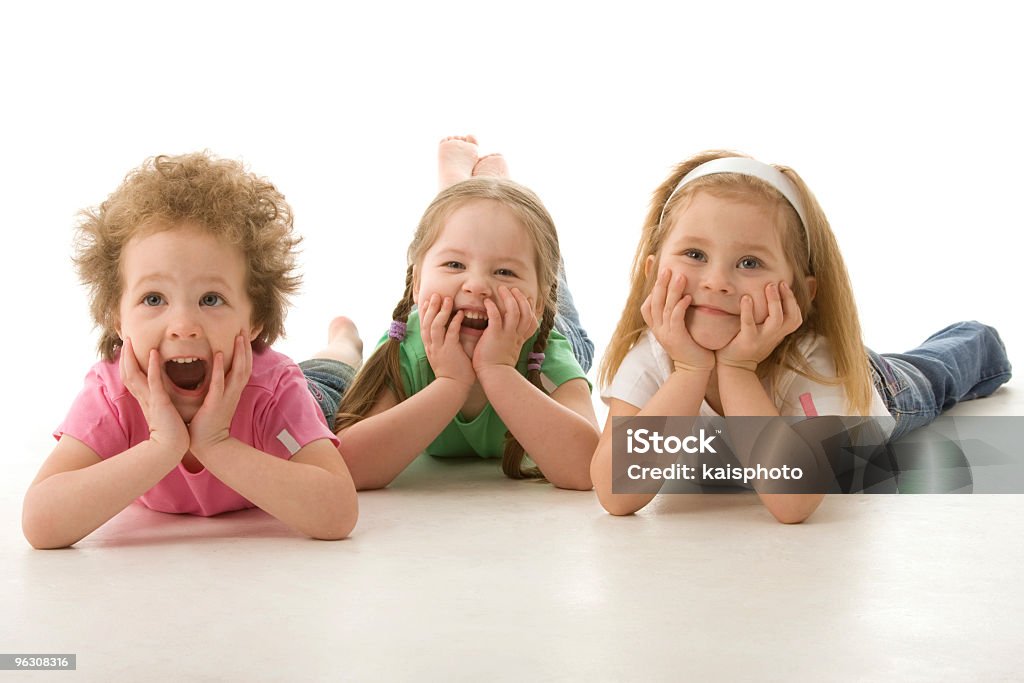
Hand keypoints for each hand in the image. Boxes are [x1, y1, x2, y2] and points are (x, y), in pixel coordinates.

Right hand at [120, 337, 189, 455]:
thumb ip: (161, 402)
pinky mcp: (159, 402)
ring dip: (132, 358)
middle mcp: (143, 398)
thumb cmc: (172, 432)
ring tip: (131, 342)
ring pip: (135, 375)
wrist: (172, 447)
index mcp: (144, 400)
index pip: (132, 378)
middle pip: (127, 374)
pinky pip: (154, 381)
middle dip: (125, 357)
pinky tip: (153, 353)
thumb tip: (162, 396)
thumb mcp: (163, 412)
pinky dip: (153, 367)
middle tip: (125, 340)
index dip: (128, 363)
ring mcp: (149, 399)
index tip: (128, 350)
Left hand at [188, 333, 250, 455]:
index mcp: (233, 391)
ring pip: (238, 371)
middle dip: (246, 346)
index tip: (243, 334)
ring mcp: (227, 397)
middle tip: (245, 328)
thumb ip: (216, 388)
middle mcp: (234, 392)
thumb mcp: (216, 402)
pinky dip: (221, 369)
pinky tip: (220, 355)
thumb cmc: (208, 423)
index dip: (245, 351)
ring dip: (240, 353)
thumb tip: (213, 374)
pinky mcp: (216, 403)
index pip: (244, 367)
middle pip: (246, 365)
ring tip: (239, 336)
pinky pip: (220, 383)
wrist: (209, 445)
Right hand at [420, 293, 475, 387]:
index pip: (424, 326)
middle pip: (427, 322)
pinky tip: (460, 314)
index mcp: (430, 346)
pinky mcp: (450, 351)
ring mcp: (439, 348)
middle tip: (436, 294)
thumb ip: (444, 344)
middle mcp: (432, 346)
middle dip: (431, 307)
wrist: (453, 387)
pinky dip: (455, 322)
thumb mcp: (443, 356)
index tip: (427, 301)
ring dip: (441, 312)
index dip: (425, 312)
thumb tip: (448, 333)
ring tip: (447, 300)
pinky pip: (451, 333)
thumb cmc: (452, 372)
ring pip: (436, 326)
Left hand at [473, 286, 538, 371]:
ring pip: (513, 311)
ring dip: (508, 298)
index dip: (531, 308)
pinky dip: (493, 307)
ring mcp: (506, 334)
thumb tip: (509, 336)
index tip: (528, 300)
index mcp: (520, 339)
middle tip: (514, 289)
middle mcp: (516, 335)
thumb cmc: (497, 366)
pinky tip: (488, 301)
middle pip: (525, 312)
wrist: (493, 375)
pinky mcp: (495, 335)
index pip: (532, 321)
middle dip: (520, 298)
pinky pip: (496, 316)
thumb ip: (511, 342)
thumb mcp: (510, 352)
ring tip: (502, 289)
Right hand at [641, 269, 713, 371]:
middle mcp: (658, 329)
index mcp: (657, 327)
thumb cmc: (691, 347)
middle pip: (654, 301)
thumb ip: (677, 315)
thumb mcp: (679, 329)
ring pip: (665, 307)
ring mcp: (665, 334)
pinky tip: (687, 297)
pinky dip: (680, 306)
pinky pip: (675, 318)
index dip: (651, 288)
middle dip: (660, 283)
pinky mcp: (676, 338)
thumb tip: (682, 298)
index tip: (657, 271)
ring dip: (672, 290)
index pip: (647, 305)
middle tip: (667, 268)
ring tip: (680, 276)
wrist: (694, 369)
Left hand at [716, 281, 802, 369]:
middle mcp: (774, 336)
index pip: (796, 317)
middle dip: (788, 298)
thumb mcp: (767, 333)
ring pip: (776, 319)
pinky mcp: (747, 340)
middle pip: (791, 317)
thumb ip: (773, 319)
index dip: (794, 301)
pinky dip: (748, 310)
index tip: (785, 285)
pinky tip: (745, 298)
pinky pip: (749, 323)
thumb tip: (779, 297)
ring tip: (768, 286)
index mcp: (780, 333)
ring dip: (774, 301)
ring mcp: (762, 338)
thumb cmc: (751, 344)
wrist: (736, 366)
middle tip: (779, 282)